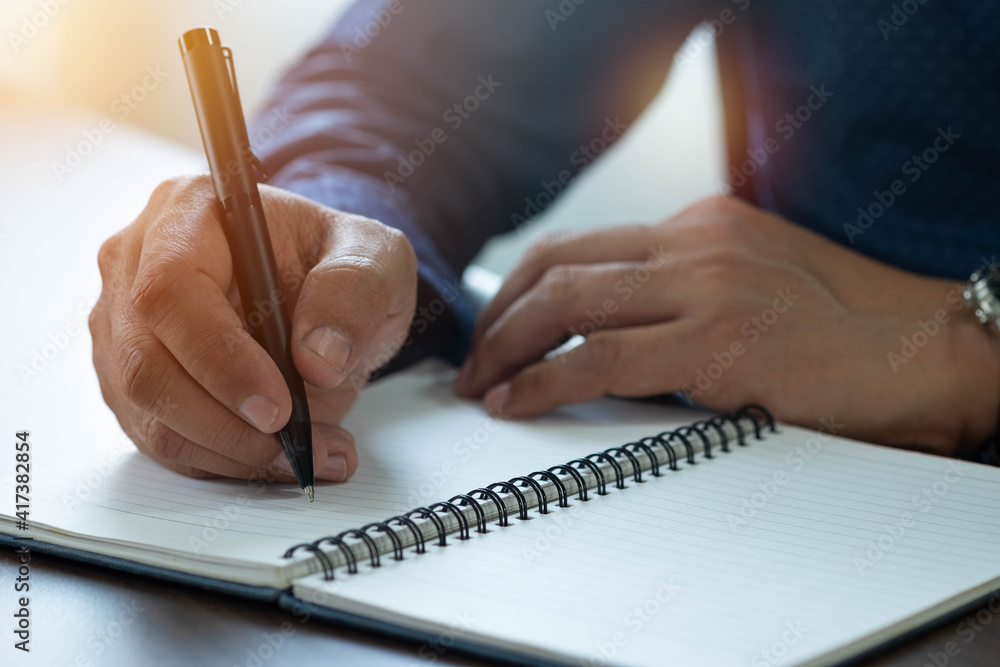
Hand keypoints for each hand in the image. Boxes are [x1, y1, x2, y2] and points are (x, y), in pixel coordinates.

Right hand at [90, 175, 416, 480]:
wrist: (324, 289)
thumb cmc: (337, 260)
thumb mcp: (374, 256)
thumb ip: (354, 293)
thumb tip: (318, 359)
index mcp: (188, 212)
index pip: (171, 290)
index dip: (219, 357)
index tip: (278, 405)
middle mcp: (137, 263)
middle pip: (147, 363)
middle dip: (226, 421)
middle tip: (298, 441)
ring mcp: (125, 325)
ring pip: (149, 411)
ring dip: (232, 449)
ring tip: (312, 452)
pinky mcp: (132, 378)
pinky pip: (161, 437)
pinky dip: (224, 460)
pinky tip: (284, 456)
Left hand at [455, 195, 999, 454]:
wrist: (924, 352)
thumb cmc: (842, 333)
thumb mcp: (754, 287)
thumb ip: (686, 294)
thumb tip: (612, 335)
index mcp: (700, 227)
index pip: (581, 245)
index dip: (519, 286)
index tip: (495, 326)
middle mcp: (695, 244)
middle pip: (557, 265)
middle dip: (497, 316)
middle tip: (473, 360)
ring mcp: (706, 287)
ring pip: (566, 304)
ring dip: (507, 348)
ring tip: (482, 385)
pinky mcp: (718, 342)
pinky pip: (600, 359)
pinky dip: (544, 382)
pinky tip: (517, 402)